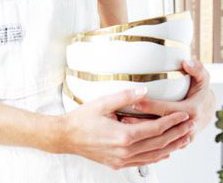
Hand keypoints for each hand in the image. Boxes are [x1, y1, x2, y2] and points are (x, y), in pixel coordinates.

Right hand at [56, 86, 193, 169]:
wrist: (66, 136)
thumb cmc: (82, 118)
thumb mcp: (102, 102)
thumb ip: (124, 97)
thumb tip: (144, 91)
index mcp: (123, 136)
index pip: (155, 129)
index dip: (171, 122)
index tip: (183, 115)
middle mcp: (124, 151)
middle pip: (158, 144)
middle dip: (176, 134)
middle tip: (189, 126)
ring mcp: (122, 160)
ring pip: (153, 156)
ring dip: (171, 147)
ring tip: (183, 139)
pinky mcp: (118, 164)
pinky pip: (143, 162)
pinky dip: (157, 157)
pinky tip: (164, 152)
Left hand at [122, 59, 216, 145]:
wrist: (210, 109)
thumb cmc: (203, 91)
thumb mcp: (203, 78)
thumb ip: (196, 69)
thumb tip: (186, 62)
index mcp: (191, 110)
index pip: (166, 109)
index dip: (150, 106)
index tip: (134, 102)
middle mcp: (187, 126)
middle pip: (159, 126)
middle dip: (140, 123)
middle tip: (121, 118)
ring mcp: (183, 136)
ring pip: (159, 138)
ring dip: (140, 133)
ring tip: (122, 126)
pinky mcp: (178, 141)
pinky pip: (161, 143)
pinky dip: (146, 140)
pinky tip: (131, 135)